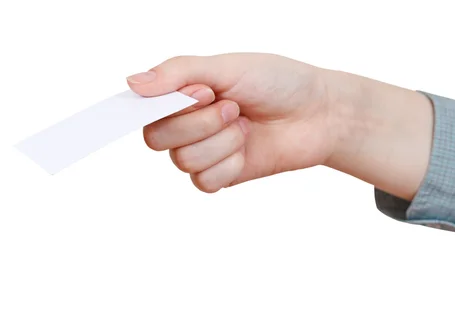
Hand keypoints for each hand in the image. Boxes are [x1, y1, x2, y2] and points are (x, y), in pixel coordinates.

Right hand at [127, 53, 347, 191]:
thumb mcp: (229, 67)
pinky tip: (248, 148)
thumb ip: (181, 73)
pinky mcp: (222, 175)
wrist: (318, 113)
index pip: (143, 108)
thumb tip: (132, 83)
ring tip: (245, 124)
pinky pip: (205, 181)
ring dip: (220, 141)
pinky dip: (229, 163)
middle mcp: (188, 124)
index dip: (158, 107)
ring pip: (183, 160)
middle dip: (198, 122)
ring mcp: (204, 151)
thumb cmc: (278, 82)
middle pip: (157, 138)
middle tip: (233, 106)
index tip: (196, 94)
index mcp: (183, 93)